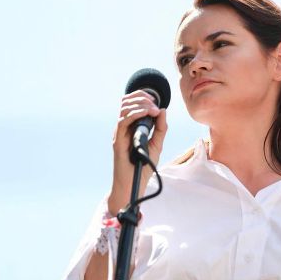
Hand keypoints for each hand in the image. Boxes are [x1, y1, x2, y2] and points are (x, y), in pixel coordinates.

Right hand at [108, 90, 167, 215]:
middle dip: (142, 99)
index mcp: (131, 126)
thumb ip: (161, 128)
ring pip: (124, 109)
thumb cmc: (144, 165)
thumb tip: (163, 110)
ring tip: (152, 110)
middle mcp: (123, 127)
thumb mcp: (157, 143)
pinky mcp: (117, 141)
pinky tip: (145, 114)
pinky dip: (135, 114)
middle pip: (126, 102)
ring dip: (140, 105)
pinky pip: (123, 122)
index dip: (142, 96)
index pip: (131, 102)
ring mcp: (119, 133)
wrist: (134, 183)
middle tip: (155, 106)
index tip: (155, 100)